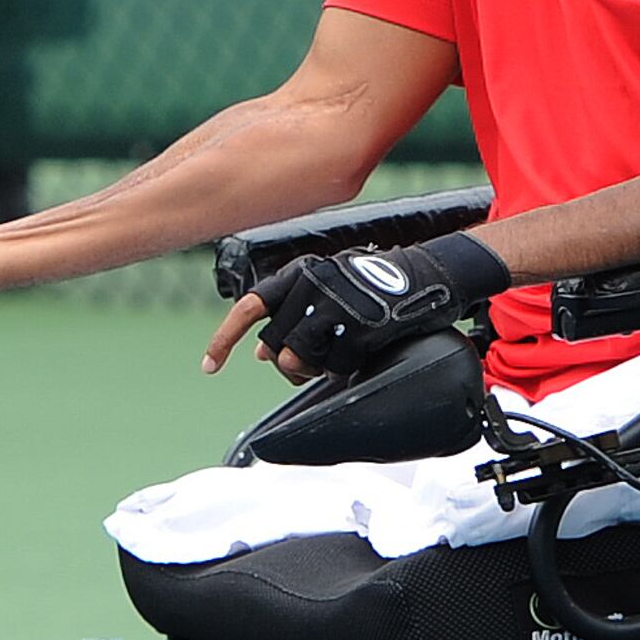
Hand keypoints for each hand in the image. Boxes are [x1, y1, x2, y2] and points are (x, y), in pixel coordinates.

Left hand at [206, 233, 508, 380]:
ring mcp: (336, 304)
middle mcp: (312, 283)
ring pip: (300, 358)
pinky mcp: (361, 324)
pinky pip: (336, 365)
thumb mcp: (330, 289)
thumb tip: (261, 353)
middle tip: (309, 365)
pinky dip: (344, 367)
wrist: (430, 275)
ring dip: (314, 367)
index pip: (250, 307)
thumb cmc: (378, 285)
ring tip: (338, 353)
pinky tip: (360, 350)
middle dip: (286, 363)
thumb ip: (293, 314)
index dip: (223, 338)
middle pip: (275, 343)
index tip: (209, 367)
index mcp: (300, 272)